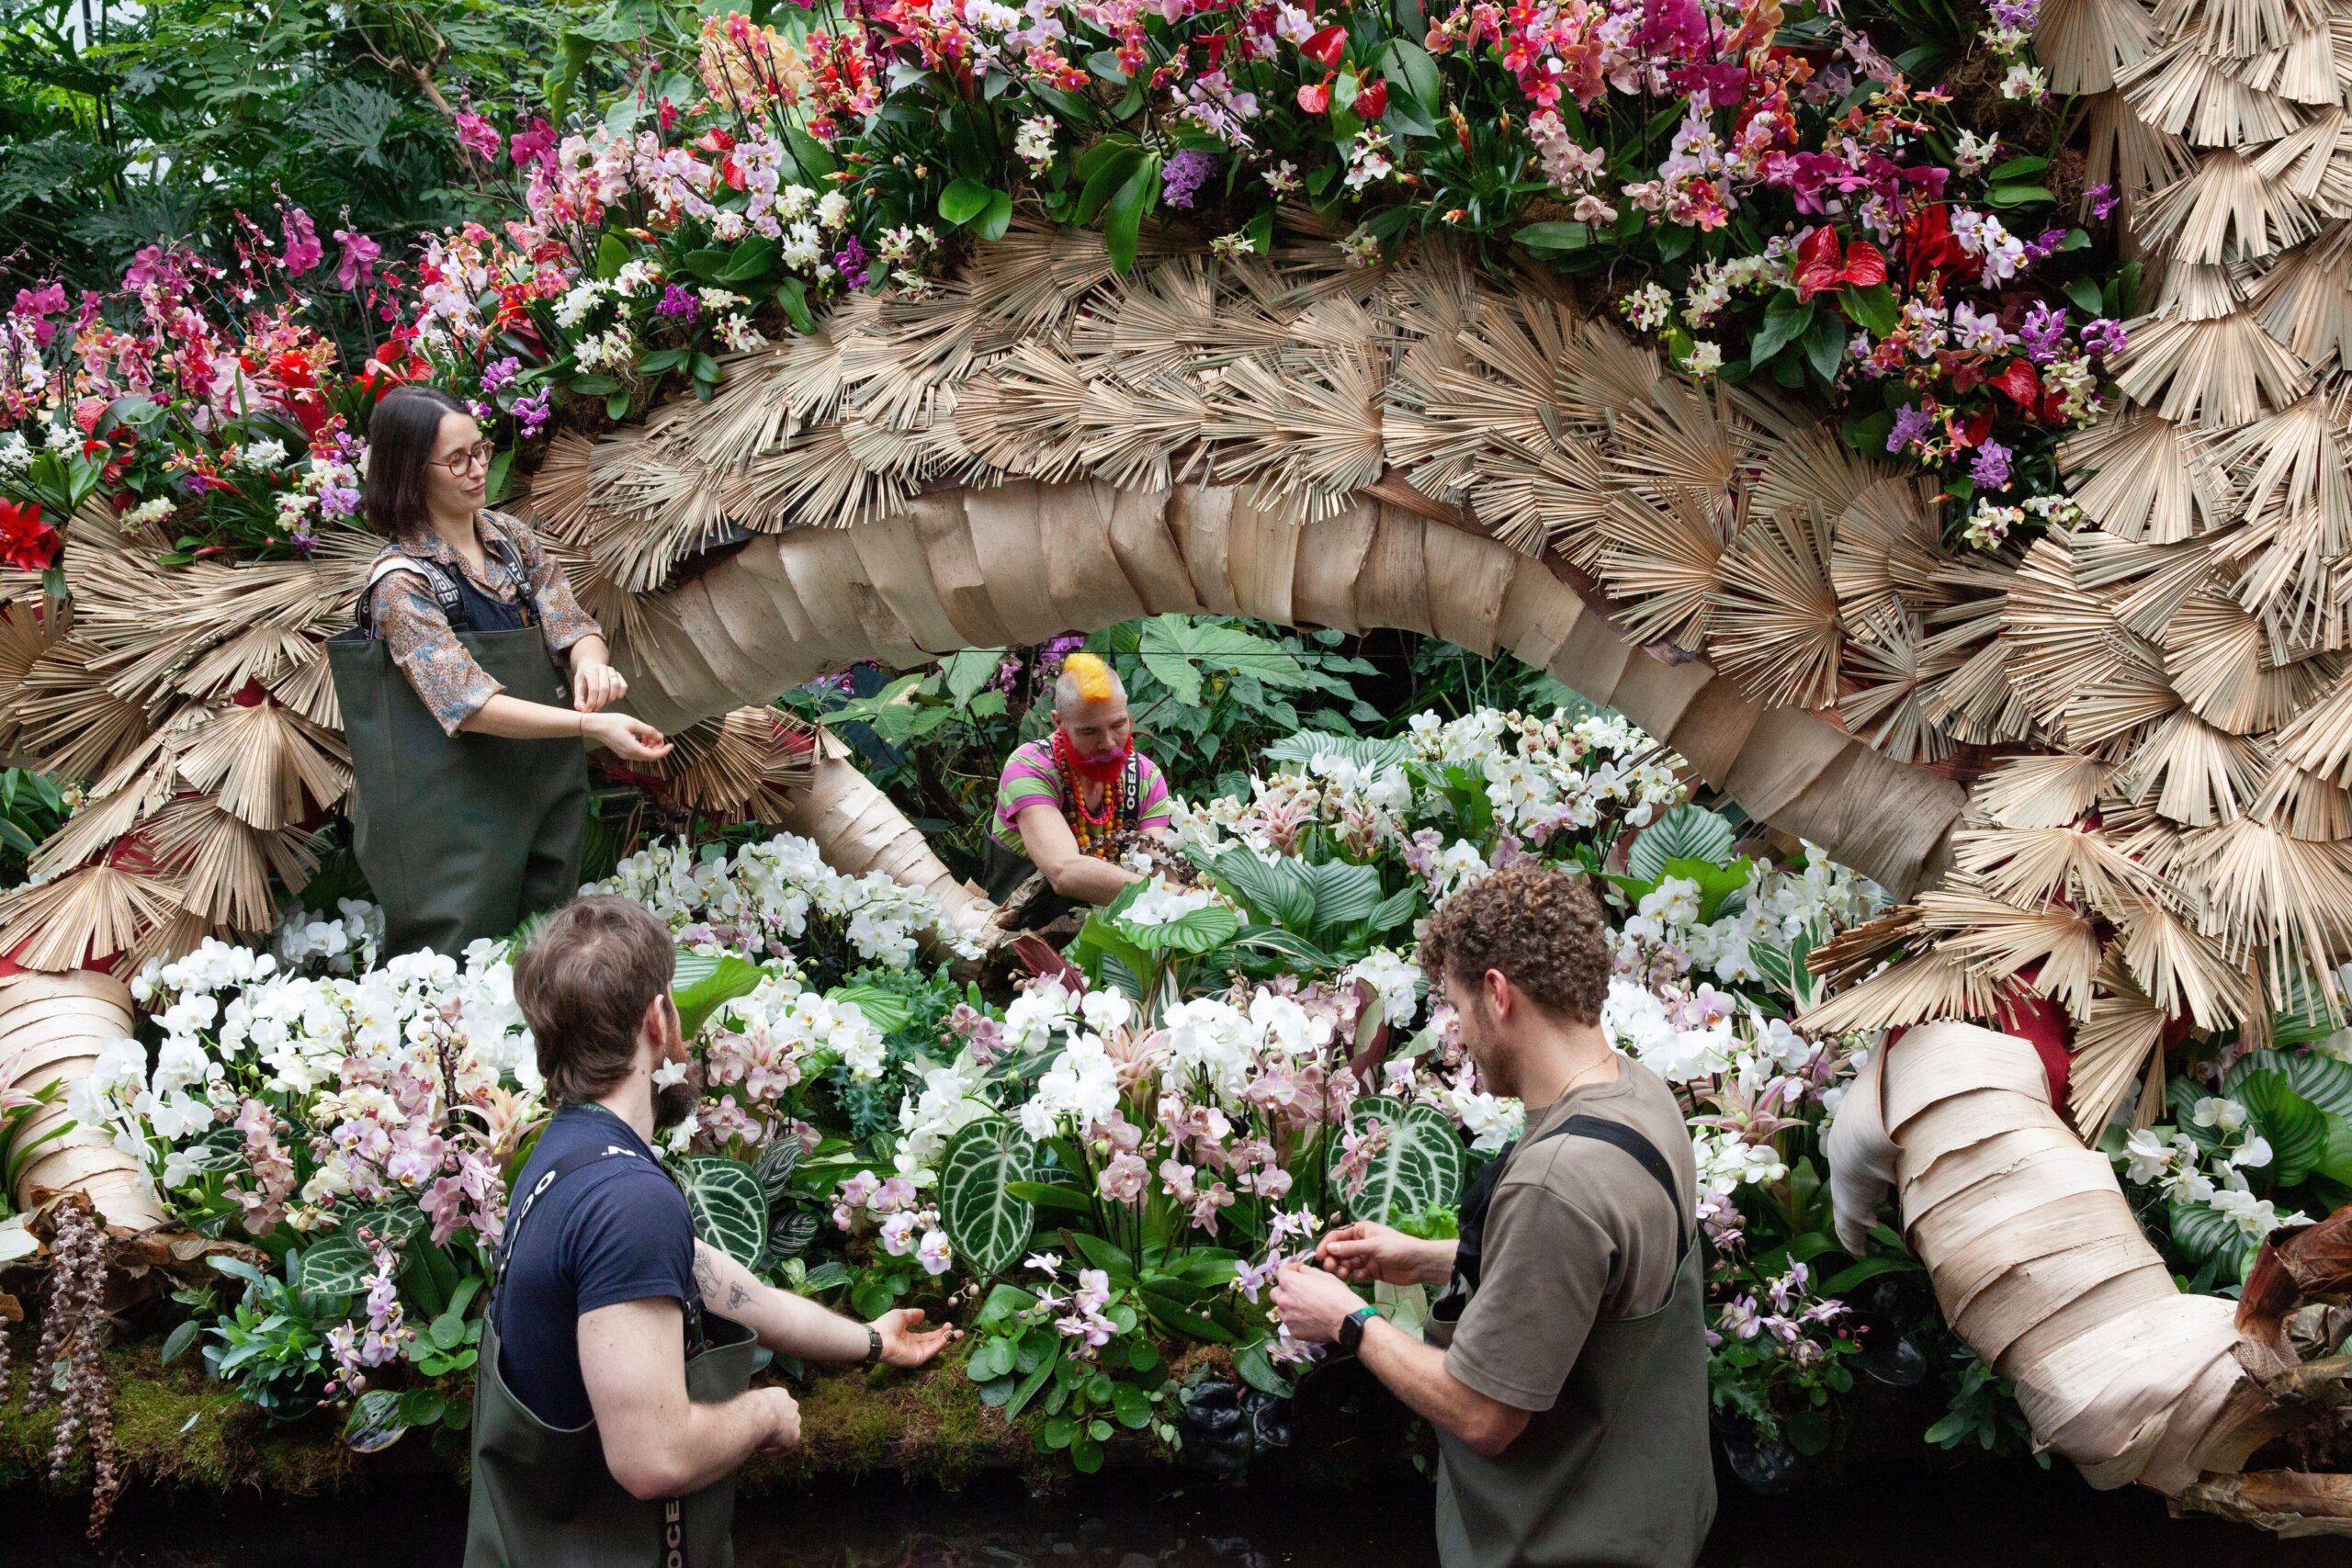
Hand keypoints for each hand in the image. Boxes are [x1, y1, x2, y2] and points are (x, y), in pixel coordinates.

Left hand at [572, 660, 628, 712]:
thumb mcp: (578, 688)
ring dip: (610, 698)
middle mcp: (602, 668)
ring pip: (616, 686)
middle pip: (605, 688)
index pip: (593, 689)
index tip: (589, 709)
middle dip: (600, 702)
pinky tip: (613, 698)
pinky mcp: (619, 675)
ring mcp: (612, 671)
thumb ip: (579, 700)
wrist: (591, 667)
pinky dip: (620, 694)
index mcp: (590, 670)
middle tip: (596, 708)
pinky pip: (624, 686)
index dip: (592, 702)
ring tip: (604, 702)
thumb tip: (584, 710)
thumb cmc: (584, 680)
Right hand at [584, 711, 672, 761]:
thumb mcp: (633, 723)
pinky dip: (643, 745)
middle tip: (659, 735)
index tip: (671, 745)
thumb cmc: (612, 722)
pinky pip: (637, 752)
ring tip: (649, 733)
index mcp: (633, 749)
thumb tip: (660, 737)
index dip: (664, 751)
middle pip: (649, 756)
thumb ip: (648, 731)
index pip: (653, 755)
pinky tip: (642, 735)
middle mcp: (629, 755)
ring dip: (650, 746)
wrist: (595, 726)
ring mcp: (625, 754)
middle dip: (657, 747)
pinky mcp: (623, 752)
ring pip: (644, 754)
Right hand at [752, 1385, 800, 1453]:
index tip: (759, 1424)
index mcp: (780, 1394)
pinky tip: (763, 1451)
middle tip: (761, 1435)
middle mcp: (791, 1405)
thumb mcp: (749, 1402)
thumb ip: (753, 1407)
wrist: (755, 1415)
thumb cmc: (746, 1408)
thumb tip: (743, 1413)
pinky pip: (787, 1446)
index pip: (779, 1405)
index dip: (769, 1417)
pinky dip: (775, 1451)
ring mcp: (795, 1419)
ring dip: (775, 1440)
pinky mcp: (795, 1435)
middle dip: (776, 1428)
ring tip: (759, 1445)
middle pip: (787, 1418)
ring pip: (788, 1432)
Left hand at [871, 1307, 958, 1368]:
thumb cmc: (887, 1326)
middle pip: (934, 1343)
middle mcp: (914, 1348)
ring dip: (947, 1341)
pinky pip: (931, 1351)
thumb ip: (913, 1315)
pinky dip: (941, 1344)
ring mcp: (916, 1354)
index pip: (927, 1337)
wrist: (879, 1337)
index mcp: (909, 1339)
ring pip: (935, 1347)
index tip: (948, 1324)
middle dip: (946, 1337)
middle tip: (958, 1330)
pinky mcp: (917, 1359)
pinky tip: (949, 1336)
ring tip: (958, 1333)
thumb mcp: (902, 1315)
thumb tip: (923, 1313)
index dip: (938, 1332)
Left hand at [1271, 1261, 1365, 1345]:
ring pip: (1281, 1310)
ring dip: (1289, 1306)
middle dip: (1284, 1289)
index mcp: (1289, 1283)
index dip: (1291, 1269)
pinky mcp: (1294, 1332)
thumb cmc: (1337, 1295)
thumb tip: (1300, 1271)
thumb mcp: (1323, 1275)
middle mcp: (1284, 1300)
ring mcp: (1288, 1318)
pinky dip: (1297, 1320)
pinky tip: (1310, 1318)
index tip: (1298, 1271)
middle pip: (1275, 1292)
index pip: (1280, 1271)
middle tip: (1297, 1290)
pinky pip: (1291, 1323)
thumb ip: (1306, 1271)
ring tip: (1304, 1307)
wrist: (1346, 1320)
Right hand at [1316, 1220, 1438, 1285]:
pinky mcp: (1371, 1271)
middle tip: (1329, 1269)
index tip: (1318, 1257)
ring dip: (1342, 1269)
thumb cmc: (1397, 1247)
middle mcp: (1360, 1243)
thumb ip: (1350, 1248)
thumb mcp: (1373, 1246)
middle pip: (1339, 1251)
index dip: (1326, 1245)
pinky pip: (1356, 1274)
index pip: (1337, 1236)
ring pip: (1346, 1263)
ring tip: (1343, 1274)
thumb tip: (1328, 1248)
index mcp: (1360, 1230)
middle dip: (1333, 1259)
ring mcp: (1365, 1257)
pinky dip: (1355, 1276)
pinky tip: (1359, 1278)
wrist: (1419, 1264)